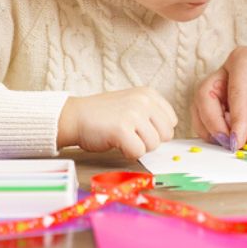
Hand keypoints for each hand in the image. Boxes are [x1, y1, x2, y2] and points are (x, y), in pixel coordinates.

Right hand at [57, 86, 177, 159]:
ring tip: (122, 138)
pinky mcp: (122, 129)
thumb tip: (168, 135)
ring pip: (153, 145)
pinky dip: (128, 153)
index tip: (140, 129)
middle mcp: (144, 101)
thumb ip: (151, 114)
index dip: (156, 131)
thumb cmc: (103, 115)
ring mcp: (133, 114)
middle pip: (166, 135)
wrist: (75, 116)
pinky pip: (138, 152)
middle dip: (150, 141)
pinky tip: (117, 144)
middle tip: (131, 136)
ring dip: (138, 147)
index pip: (171, 121)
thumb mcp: (132, 104)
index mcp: (149, 94)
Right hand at [191, 46, 246, 151]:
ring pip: (204, 107)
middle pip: (206, 96)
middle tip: (229, 143)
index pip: (233, 91)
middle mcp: (232, 71)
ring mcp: (230, 87)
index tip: (238, 141)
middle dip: (212, 122)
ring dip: (211, 128)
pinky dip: (217, 130)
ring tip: (229, 145)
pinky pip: (215, 116)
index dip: (234, 119)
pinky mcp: (234, 103)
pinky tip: (231, 141)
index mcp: (245, 60)